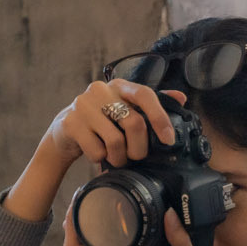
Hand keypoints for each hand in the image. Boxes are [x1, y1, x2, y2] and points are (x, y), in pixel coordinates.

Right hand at [44, 80, 182, 170]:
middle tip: (137, 157)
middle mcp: (101, 90)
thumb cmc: (103, 121)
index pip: (145, 95)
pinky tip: (99, 154)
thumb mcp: (127, 109)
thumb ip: (151, 105)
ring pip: (116, 140)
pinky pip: (97, 150)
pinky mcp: (70, 123)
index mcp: (120, 86)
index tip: (168, 139)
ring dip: (120, 157)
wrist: (66, 131)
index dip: (160, 117)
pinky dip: (102, 159)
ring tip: (117, 158)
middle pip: (134, 123)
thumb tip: (180, 98)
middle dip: (140, 148)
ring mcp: (83, 105)